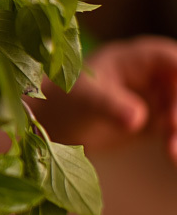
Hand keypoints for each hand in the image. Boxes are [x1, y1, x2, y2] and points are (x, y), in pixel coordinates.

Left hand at [32, 35, 176, 163]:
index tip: (176, 106)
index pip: (171, 59)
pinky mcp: (156, 123)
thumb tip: (137, 118)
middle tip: (171, 129)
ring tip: (171, 153)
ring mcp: (157, 99)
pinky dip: (175, 142)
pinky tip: (172, 157)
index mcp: (134, 58)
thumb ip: (110, 105)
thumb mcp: (85, 99)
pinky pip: (174, 131)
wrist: (51, 126)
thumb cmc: (63, 100)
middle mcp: (152, 76)